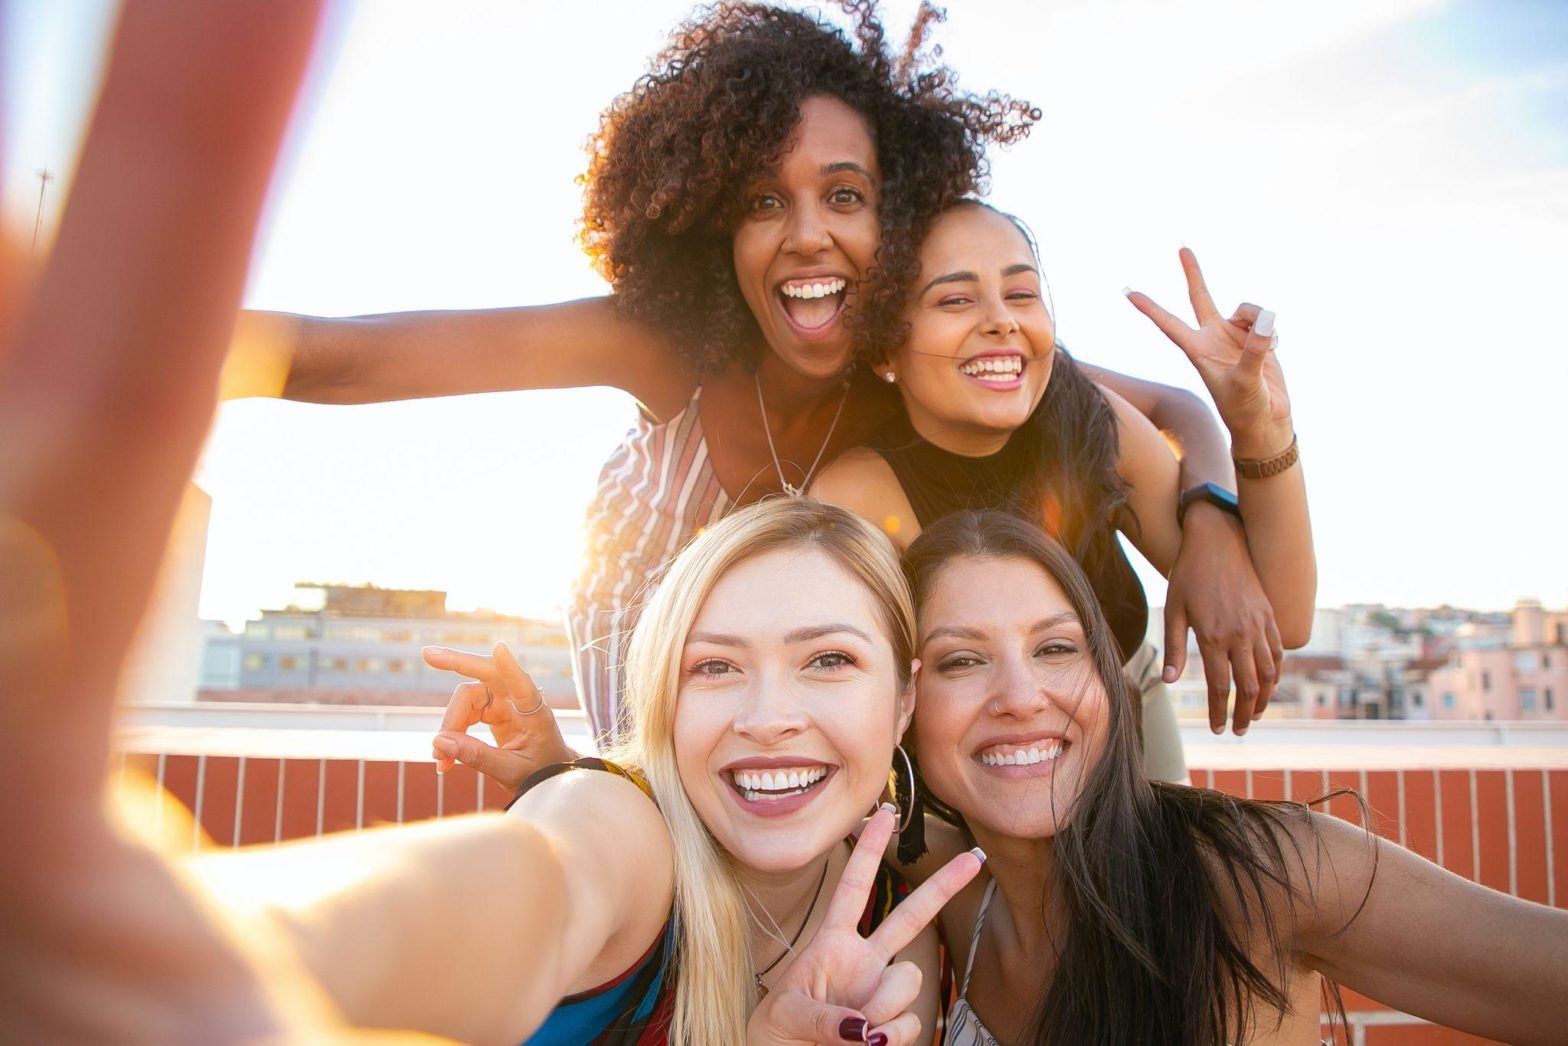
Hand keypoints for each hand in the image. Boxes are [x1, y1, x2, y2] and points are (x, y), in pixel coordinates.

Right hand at [424, 642, 577, 790]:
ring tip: (440, 760)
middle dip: (456, 663)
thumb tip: (438, 742)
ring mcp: (505, 701)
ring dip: (449, 725)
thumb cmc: (540, 771)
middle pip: (485, 674)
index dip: (510, 667)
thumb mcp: (511, 772)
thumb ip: (478, 757)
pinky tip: (445, 759)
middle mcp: (519, 699)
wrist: (549, 773)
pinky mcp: (493, 708)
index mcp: (535, 713)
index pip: (523, 686)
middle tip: (427, 655)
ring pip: (467, 698)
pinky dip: (452, 733)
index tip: (499, 647)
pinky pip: (465, 712)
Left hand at [748, 807, 983, 1045]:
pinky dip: (891, 1037)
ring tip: (853, 1031)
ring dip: (882, 1005)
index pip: (853, 888)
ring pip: (909, 978)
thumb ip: (824, 1018)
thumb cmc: (776, 1034)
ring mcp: (883, 992)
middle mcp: (864, 962)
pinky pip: (912, 1023)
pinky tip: (869, 1044)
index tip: (884, 814)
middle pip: (910, 917)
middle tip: (974, 859)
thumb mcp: (785, 1016)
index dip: (868, 852)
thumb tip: (867, 1030)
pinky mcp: (896, 1026)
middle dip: (942, 888)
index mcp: (831, 943)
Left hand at [1125, 248, 1292, 456]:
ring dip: (1258, 320)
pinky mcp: (1255, 338)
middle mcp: (1212, 338)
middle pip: (1200, 298)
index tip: (1127, 291)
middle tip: (1182, 247)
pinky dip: (1271, 331)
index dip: (1149, 307)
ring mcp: (1234, 336)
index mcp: (1198, 350)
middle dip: (1193, 273)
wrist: (1266, 420)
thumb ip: (1255, 350)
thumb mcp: (1247, 381)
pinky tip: (1274, 349)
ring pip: (1247, 309)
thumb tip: (1265, 319)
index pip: (1169, 324)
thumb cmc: (1246, 408)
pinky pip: (1264, 319)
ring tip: (1266, 347)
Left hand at [1163, 505, 1282, 733]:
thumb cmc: (1188, 573)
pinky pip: (1278, 651)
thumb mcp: (1174, 609)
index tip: (1217, 729)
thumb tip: (1170, 681)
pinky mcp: (1269, 614)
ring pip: (1270, 672)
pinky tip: (1269, 684)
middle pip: (1249, 686)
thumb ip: (1175, 647)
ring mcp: (1259, 624)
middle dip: (1244, 713)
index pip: (1220, 686)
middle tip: (1239, 730)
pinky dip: (1277, 673)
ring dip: (1264, 698)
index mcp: (1214, 636)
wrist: (1217, 539)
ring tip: (1255, 714)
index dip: (1219, 711)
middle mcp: (1241, 634)